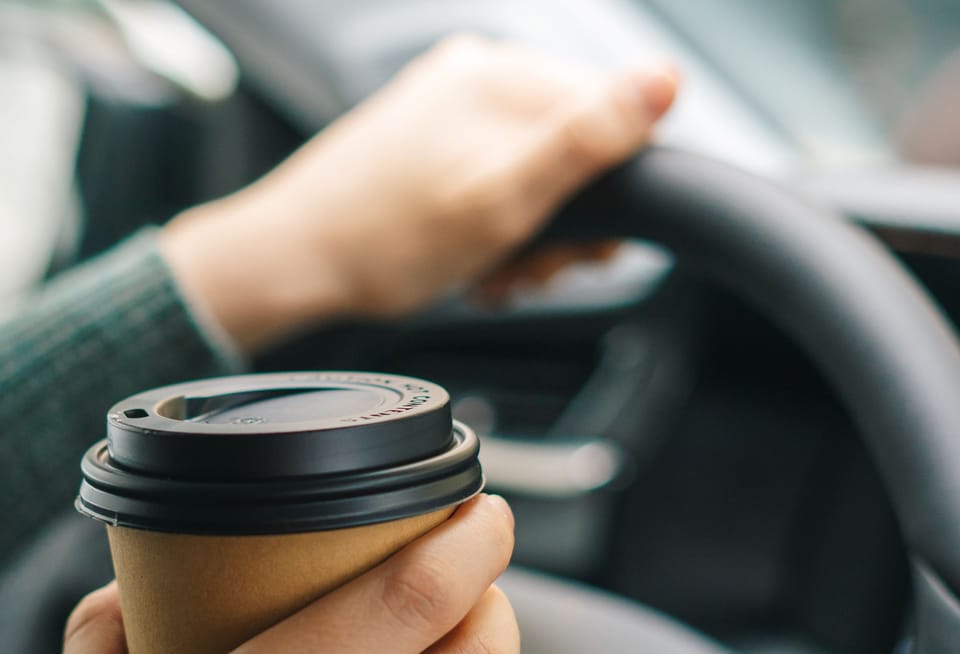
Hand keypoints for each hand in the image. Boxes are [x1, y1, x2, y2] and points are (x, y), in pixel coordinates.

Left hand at [162, 36, 679, 351]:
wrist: (293, 264)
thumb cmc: (385, 240)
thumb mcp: (505, 198)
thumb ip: (588, 139)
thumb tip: (666, 78)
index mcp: (502, 75)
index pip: (613, 119)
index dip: (610, 195)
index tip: (581, 249)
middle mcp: (475, 76)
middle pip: (574, 149)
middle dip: (564, 223)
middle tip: (527, 268)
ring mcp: (446, 105)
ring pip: (534, 172)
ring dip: (528, 235)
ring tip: (493, 272)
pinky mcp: (425, 140)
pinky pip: (491, 178)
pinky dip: (493, 227)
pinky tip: (471, 262)